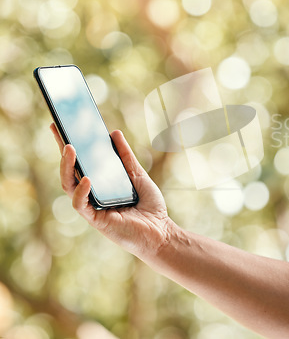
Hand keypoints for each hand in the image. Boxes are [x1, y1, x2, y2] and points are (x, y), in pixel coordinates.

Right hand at [50, 123, 171, 261]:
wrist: (161, 231)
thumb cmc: (150, 206)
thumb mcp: (138, 175)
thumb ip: (125, 157)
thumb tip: (113, 132)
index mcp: (100, 185)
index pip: (80, 163)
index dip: (69, 146)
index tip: (61, 125)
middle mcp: (92, 195)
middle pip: (70, 172)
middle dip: (62, 151)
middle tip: (59, 130)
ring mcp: (92, 208)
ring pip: (69, 186)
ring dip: (67, 166)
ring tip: (70, 147)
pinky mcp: (96, 220)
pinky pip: (81, 205)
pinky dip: (81, 191)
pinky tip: (87, 178)